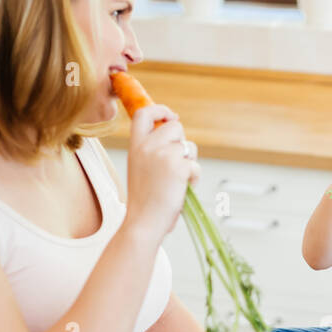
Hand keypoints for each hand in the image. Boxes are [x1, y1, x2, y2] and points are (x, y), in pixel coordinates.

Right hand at [123, 103, 198, 240]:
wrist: (143, 222)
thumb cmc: (145, 202)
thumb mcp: (141, 168)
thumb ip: (152, 151)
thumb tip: (176, 141)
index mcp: (135, 146)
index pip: (144, 113)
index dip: (161, 110)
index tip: (172, 116)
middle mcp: (148, 146)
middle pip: (176, 127)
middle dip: (182, 143)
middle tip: (178, 163)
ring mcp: (163, 155)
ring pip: (189, 146)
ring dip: (189, 162)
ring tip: (178, 181)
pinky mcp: (178, 167)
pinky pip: (195, 165)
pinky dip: (194, 178)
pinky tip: (183, 189)